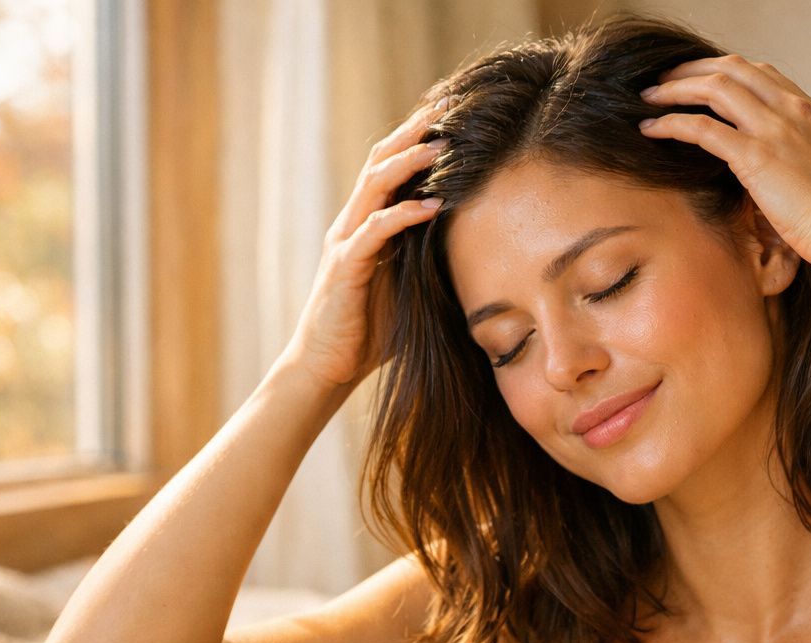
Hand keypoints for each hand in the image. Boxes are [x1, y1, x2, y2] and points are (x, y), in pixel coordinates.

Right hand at [284, 98, 447, 389]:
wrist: (328, 368)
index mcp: (367, 225)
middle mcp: (352, 224)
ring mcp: (345, 243)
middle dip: (412, 133)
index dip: (417, 139)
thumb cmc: (371, 333)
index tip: (452, 116)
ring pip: (374, 186)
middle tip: (447, 107)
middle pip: (380, 162)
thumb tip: (482, 253)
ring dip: (408, 162)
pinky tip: (432, 206)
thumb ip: (433, 263)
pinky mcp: (344, 268)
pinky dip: (403, 215)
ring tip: (442, 144)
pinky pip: (374, 232)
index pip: (391, 168)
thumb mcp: (412, 288)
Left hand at [637, 55, 810, 271]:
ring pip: (714, 88)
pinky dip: (671, 123)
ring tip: (649, 97)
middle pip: (732, 69)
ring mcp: (775, 129)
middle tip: (665, 79)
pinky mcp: (756, 157)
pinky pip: (702, 128)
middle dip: (692, 69)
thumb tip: (779, 174)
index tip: (700, 80)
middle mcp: (794, 110)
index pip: (761, 73)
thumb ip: (801, 160)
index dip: (724, 71)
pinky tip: (651, 128)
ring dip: (675, 88)